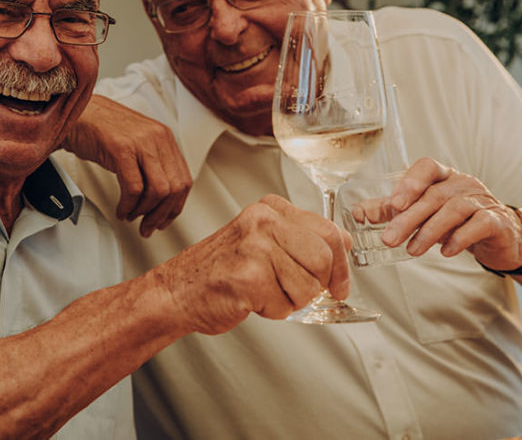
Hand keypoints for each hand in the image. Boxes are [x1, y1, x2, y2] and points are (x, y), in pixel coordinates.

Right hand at [62, 95, 192, 236]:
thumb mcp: (136, 141)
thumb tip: (161, 197)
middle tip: (147, 227)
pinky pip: (134, 187)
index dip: (175, 206)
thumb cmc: (101, 129)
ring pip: (158, 190)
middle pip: (174, 188)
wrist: (75, 111)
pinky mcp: (121, 148)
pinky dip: (128, 205)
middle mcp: (157, 138)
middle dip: (161, 214)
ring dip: (144, 212)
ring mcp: (140, 142)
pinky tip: (121, 209)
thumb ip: (151, 162)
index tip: (163, 220)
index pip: (184, 179)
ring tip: (130, 216)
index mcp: (164, 137)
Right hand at [155, 195, 351, 328]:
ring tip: (264, 292)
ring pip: (308, 285)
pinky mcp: (249, 275)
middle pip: (324, 257)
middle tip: (295, 292)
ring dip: (291, 300)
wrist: (177, 291)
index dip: (340, 264)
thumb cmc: (220, 270)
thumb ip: (302, 238)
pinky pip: (285, 304)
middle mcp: (263, 220)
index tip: (338, 282)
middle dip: (316, 285)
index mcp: (270, 209)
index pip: (329, 230)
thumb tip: (344, 241)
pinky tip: (251, 299)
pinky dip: (273, 311)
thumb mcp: (264, 241)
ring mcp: (255, 246)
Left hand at [382, 157, 521, 270]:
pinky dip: (460, 238)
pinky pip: (478, 224)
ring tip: (412, 250)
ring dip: (429, 231)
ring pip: (454, 209)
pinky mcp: (496, 220)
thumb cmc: (457, 220)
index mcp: (444, 176)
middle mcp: (463, 183)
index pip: (426, 167)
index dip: (410, 182)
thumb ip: (393, 210)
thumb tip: (359, 212)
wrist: (499, 238)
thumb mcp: (424, 212)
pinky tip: (445, 251)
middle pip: (434, 195)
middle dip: (409, 218)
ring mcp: (482, 199)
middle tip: (390, 239)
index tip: (394, 204)